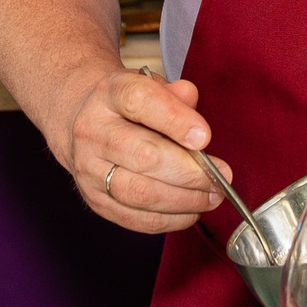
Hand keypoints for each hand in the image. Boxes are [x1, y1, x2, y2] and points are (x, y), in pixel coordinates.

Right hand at [51, 66, 223, 234]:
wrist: (86, 124)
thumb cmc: (128, 108)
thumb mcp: (151, 87)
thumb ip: (174, 95)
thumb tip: (190, 99)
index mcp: (109, 94)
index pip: (139, 101)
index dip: (175, 120)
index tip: (205, 137)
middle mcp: (92, 130)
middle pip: (143, 155)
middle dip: (190, 172)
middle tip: (220, 177)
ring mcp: (89, 169)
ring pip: (139, 192)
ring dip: (184, 199)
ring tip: (211, 197)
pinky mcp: (95, 200)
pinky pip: (136, 218)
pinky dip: (170, 219)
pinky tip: (190, 210)